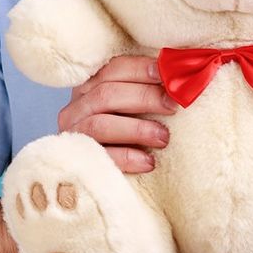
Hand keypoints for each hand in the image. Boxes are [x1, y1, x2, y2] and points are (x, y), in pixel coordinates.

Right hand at [57, 56, 176, 173]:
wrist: (106, 183)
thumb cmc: (131, 133)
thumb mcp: (136, 107)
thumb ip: (150, 88)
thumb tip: (178, 72)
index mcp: (90, 86)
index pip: (113, 69)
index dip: (141, 69)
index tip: (167, 75)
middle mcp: (76, 108)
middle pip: (106, 94)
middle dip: (144, 97)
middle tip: (173, 106)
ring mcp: (73, 134)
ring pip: (100, 124)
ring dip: (137, 129)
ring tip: (164, 138)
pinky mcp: (77, 161)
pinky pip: (100, 156)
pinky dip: (127, 157)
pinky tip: (149, 162)